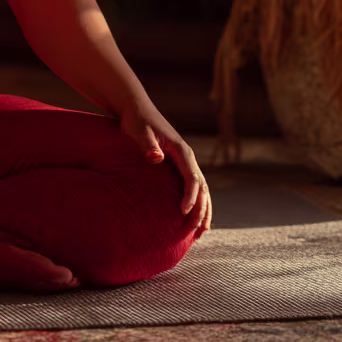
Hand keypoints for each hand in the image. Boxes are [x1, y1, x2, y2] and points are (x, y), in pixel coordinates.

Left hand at [118, 99, 211, 239]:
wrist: (136, 108)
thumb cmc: (137, 120)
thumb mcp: (139, 131)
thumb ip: (147, 144)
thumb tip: (156, 158)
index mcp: (181, 150)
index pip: (192, 178)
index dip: (190, 196)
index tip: (184, 212)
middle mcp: (188, 157)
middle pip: (202, 187)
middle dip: (202, 210)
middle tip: (197, 232)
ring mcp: (185, 161)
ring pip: (202, 189)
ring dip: (204, 210)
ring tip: (202, 233)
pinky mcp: (178, 164)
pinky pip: (193, 186)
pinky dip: (197, 202)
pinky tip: (193, 217)